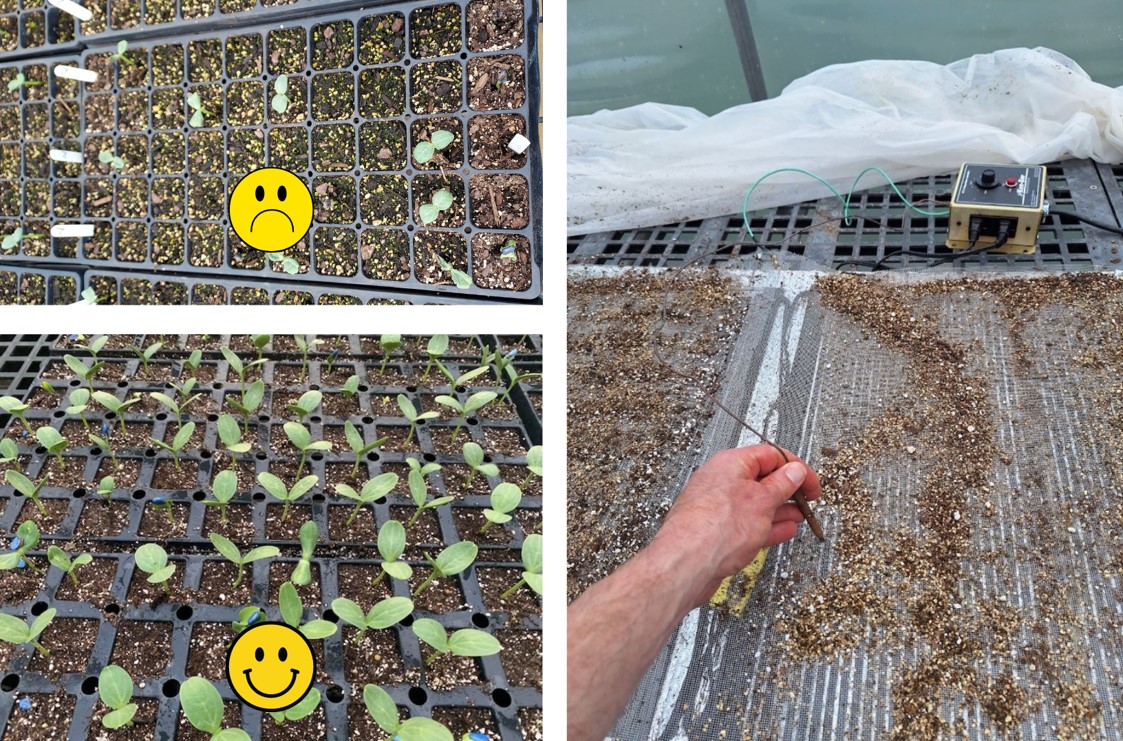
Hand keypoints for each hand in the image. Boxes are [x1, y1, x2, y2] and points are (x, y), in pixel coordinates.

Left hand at [648, 444, 820, 607]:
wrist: (686, 564)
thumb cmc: (716, 529)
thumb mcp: (762, 501)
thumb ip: (781, 485)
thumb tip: (794, 471)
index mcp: (730, 464)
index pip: (770, 455)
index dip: (795, 467)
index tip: (812, 484)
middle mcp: (722, 481)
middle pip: (762, 479)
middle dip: (788, 489)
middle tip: (808, 500)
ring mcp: (719, 507)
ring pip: (757, 503)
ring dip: (781, 509)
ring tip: (800, 515)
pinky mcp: (719, 530)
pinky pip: (748, 523)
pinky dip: (768, 525)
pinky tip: (784, 530)